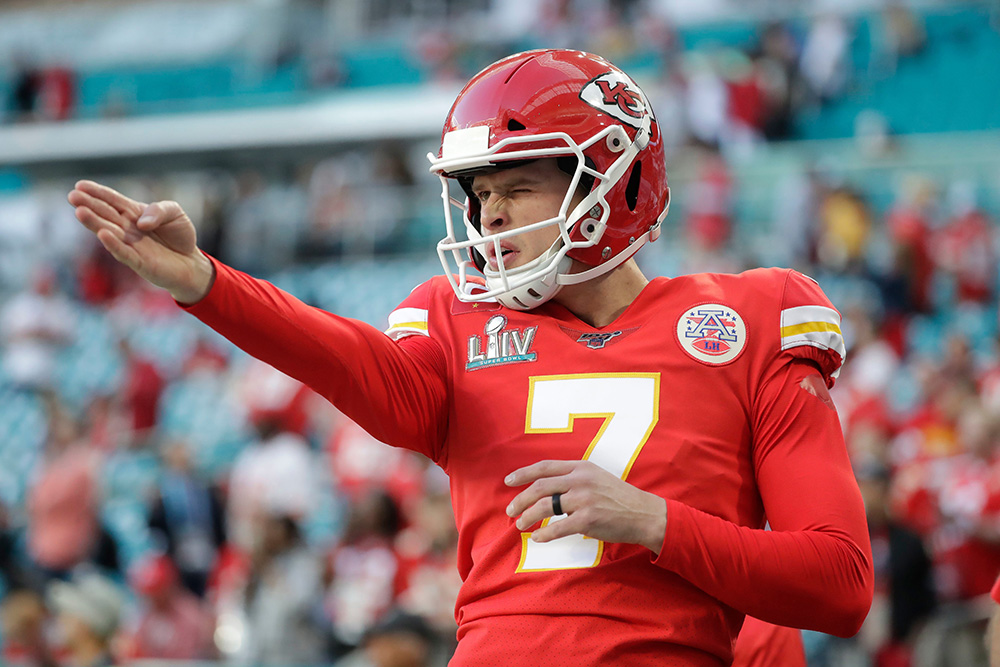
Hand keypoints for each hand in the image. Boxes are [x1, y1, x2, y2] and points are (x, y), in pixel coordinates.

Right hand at [67, 180, 213, 303]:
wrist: (192, 262)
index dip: (97, 193)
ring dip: (95, 223)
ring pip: (109, 232)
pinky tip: (103, 235)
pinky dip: (113, 245)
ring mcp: (131, 245)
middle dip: (89, 205)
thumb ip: (159, 210)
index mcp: (134, 213)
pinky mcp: (139, 262)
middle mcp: (127, 228)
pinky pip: (124, 253)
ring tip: (80, 212)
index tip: (80, 185)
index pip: (113, 200)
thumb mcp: (175, 213)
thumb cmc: (179, 235)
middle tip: (72, 196)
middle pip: (106, 215)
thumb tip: (141, 221)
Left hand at [505, 460, 666, 554]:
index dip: (523, 473)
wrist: (644, 514)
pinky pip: (558, 528)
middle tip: (509, 510)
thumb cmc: (618, 498)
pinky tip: (537, 538)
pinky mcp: (588, 520)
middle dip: (520, 499)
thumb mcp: (596, 477)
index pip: (545, 467)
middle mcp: (580, 480)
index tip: (508, 481)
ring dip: (528, 516)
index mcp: (581, 467)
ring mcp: (584, 500)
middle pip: (540, 486)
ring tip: (520, 524)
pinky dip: (544, 534)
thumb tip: (545, 488)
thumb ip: (573, 478)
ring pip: (545, 506)